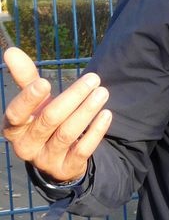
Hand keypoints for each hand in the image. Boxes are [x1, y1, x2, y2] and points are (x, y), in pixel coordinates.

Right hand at [2, 46, 111, 182]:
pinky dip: (96, 131)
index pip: (16, 114)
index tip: (44, 82)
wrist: (56, 158)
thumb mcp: (34, 103)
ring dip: (87, 111)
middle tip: (94, 78)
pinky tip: (106, 114)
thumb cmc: (42, 121)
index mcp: (14, 129)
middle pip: (49, 119)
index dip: (28, 99)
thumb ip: (25, 78)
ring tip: (103, 92)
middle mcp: (26, 147)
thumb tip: (11, 50)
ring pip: (67, 133)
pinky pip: (83, 150)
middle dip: (73, 97)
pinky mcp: (66, 168)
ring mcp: (46, 160)